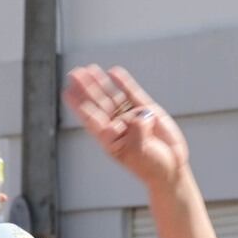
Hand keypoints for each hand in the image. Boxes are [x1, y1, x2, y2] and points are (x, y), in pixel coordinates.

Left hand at [66, 67, 190, 188]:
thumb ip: (138, 131)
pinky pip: (132, 93)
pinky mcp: (146, 110)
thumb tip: (141, 114)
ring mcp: (131, 116)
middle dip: (86, 88)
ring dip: (101, 83)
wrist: (170, 167)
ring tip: (89, 69)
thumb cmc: (150, 166)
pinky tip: (113, 72)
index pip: (90, 118)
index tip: (67, 92)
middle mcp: (117, 125)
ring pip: (112, 96)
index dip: (78, 105)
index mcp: (109, 138)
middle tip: (74, 74)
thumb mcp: (139, 152)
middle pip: (98, 103)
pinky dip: (123, 83)